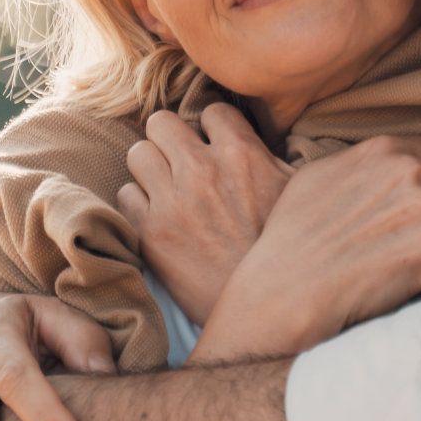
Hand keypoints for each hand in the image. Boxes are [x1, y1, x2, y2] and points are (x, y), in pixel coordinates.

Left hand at [117, 103, 288, 323]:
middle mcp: (203, 170)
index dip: (213, 128)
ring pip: (137, 153)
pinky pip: (125, 195)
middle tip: (181, 159)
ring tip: (166, 186)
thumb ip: (270, 157)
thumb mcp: (295, 193)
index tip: (215, 145)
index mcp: (242, 154)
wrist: (266, 310)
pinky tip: (159, 216)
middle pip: (161, 122)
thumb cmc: (286, 250)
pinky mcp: (151, 233)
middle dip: (171, 138)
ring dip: (151, 167)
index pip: (211, 110)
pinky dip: (139, 203)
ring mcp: (173, 201)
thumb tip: (258, 136)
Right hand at [193, 135, 420, 360]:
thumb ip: (365, 163)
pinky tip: (390, 279)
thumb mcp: (320, 175)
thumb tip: (393, 164)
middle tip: (390, 243)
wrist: (286, 288)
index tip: (405, 211)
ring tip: (388, 262)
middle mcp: (411, 170)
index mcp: (386, 148)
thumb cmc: (294, 236)